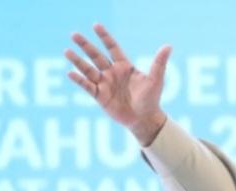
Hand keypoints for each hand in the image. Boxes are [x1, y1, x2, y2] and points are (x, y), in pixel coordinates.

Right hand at [65, 23, 170, 145]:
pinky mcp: (100, 96)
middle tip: (74, 34)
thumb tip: (168, 46)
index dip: (105, 37)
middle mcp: (112, 73)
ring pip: (88, 69)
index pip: (112, 48)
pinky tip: (70, 73)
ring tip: (67, 51)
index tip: (96, 26)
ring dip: (78, 61)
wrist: (145, 119)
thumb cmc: (152, 99)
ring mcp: (105, 84)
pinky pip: (87, 86)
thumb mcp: (155, 80)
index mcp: (124, 66)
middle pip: (96, 56)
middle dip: (85, 46)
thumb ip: (159, 63)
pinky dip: (79, 80)